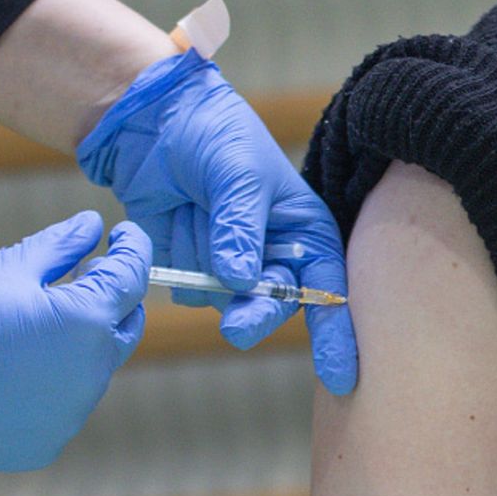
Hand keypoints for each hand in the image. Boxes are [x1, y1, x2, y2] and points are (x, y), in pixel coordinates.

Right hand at [0, 211, 150, 470]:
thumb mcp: (9, 267)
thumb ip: (62, 245)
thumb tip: (94, 225)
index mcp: (87, 321)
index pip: (132, 277)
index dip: (133, 249)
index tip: (124, 235)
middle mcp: (91, 372)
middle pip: (125, 326)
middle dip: (113, 298)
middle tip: (83, 277)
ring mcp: (73, 412)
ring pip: (96, 367)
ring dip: (82, 342)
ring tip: (34, 327)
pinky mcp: (50, 439)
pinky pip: (68, 402)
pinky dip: (56, 381)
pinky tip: (18, 369)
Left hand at [77, 50, 356, 394]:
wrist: (157, 122)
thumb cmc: (213, 133)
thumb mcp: (237, 171)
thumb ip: (241, 227)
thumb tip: (241, 282)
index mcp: (304, 230)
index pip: (329, 287)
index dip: (336, 331)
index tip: (339, 373)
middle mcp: (274, 255)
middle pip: (277, 306)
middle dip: (258, 315)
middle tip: (238, 326)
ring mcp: (232, 266)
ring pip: (229, 303)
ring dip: (211, 275)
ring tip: (196, 213)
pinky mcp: (193, 269)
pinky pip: (191, 291)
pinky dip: (182, 268)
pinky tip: (178, 222)